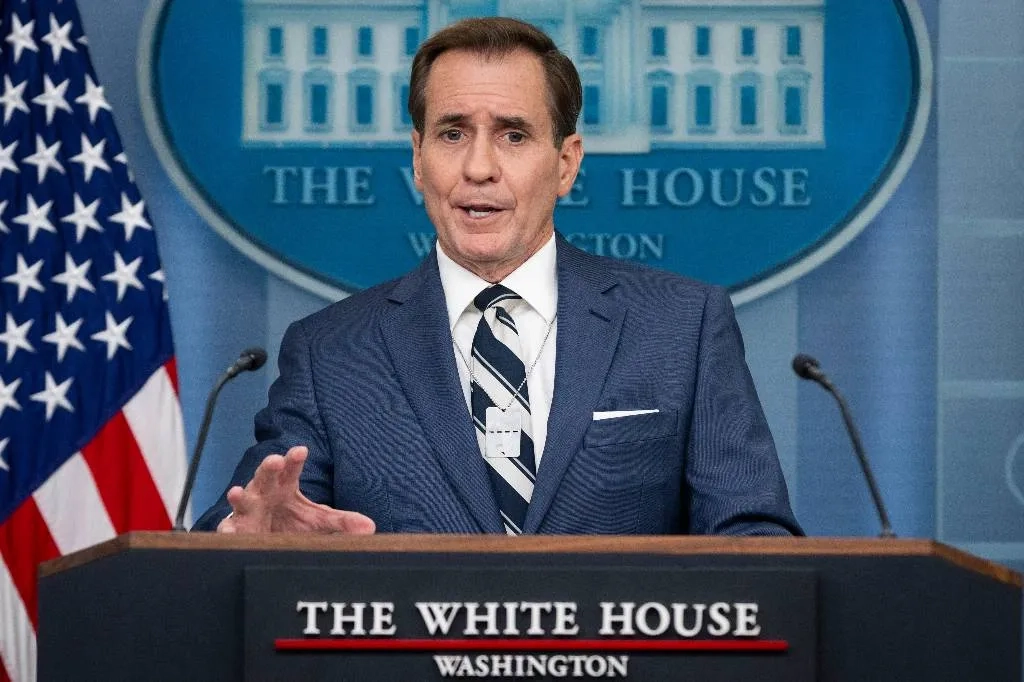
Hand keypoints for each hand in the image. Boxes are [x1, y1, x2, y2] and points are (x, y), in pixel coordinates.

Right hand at [216, 445, 375, 533]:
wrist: (268, 540)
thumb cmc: (292, 523)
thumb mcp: (320, 521)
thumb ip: (343, 523)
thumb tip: (369, 527)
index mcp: (285, 486)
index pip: (291, 469)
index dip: (294, 459)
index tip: (301, 450)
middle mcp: (265, 493)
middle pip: (265, 476)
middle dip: (269, 467)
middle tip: (274, 460)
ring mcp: (248, 511)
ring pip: (243, 500)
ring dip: (240, 495)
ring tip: (237, 492)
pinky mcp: (236, 530)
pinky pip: (228, 529)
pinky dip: (227, 530)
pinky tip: (228, 531)